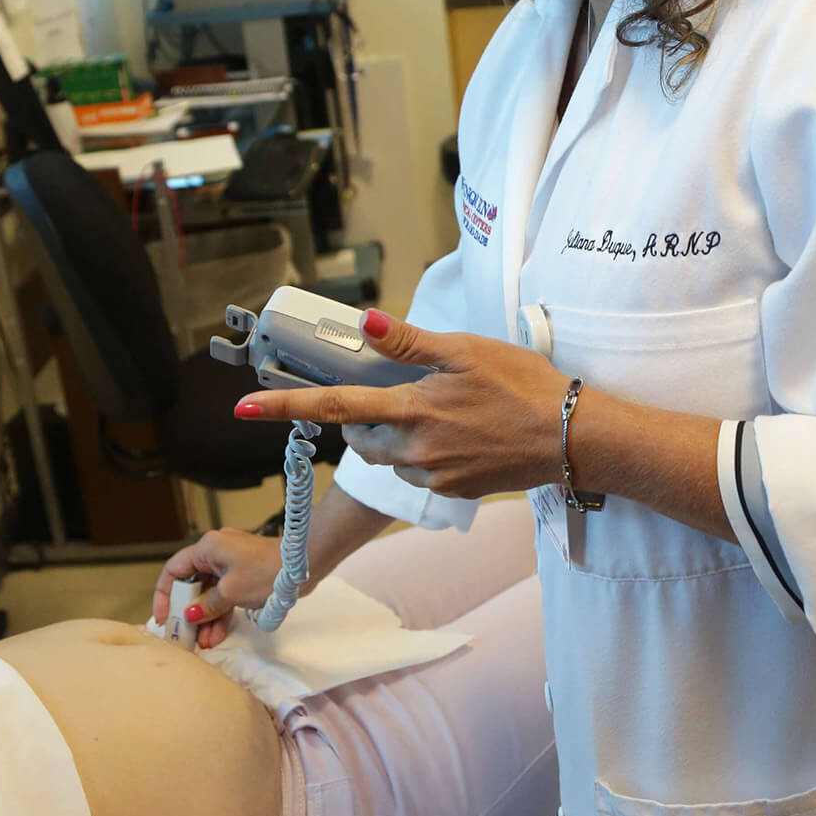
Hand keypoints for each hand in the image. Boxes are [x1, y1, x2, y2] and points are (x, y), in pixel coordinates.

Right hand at [151, 529, 284, 649]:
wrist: (302, 564)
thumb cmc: (268, 570)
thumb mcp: (231, 592)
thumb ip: (207, 605)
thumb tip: (191, 616)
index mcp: (207, 548)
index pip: (174, 570)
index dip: (164, 594)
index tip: (164, 617)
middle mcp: (216, 552)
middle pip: (191, 584)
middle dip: (189, 612)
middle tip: (185, 635)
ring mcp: (231, 564)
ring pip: (209, 593)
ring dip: (206, 617)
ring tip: (204, 643)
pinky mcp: (244, 575)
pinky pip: (225, 595)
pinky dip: (221, 613)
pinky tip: (217, 635)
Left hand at [233, 310, 565, 499]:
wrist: (574, 439)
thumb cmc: (527, 386)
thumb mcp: (469, 350)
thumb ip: (411, 342)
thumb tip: (365, 325)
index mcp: (411, 410)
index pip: (333, 405)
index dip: (283, 406)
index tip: (241, 408)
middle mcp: (414, 449)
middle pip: (358, 436)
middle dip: (360, 417)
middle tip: (397, 392)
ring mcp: (433, 475)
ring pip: (387, 456)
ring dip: (393, 435)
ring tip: (443, 411)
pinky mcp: (452, 491)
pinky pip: (417, 472)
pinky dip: (423, 453)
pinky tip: (459, 436)